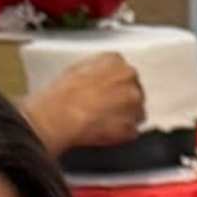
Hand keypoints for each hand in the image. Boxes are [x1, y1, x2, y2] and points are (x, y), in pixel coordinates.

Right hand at [27, 54, 146, 153]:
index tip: (108, 92)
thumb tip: (101, 77)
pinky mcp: (132, 127)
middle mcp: (130, 79)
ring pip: (136, 112)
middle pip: (133, 92)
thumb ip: (98, 70)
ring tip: (102, 121)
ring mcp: (134, 104)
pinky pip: (130, 131)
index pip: (125, 73)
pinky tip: (104, 131)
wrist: (60, 117)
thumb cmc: (63, 95)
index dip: (116, 86)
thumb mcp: (77, 69)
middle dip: (122, 101)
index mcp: (116, 62)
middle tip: (104, 109)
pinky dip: (120, 134)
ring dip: (124, 118)